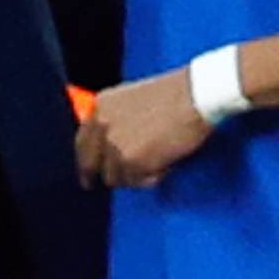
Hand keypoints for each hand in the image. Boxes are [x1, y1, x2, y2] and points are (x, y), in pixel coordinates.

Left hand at [74, 68, 211, 188]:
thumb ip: (116, 121)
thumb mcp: (132, 100)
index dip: (86, 162)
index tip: (88, 176)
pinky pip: (137, 181)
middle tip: (115, 183)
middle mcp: (102, 126)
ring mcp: (115, 145)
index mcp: (100, 107)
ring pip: (116, 177)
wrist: (196, 95)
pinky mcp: (132, 162)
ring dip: (135, 175)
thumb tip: (113, 147)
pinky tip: (166, 163)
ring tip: (159, 161)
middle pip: (92, 165)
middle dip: (105, 175)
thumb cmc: (175, 94)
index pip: (82, 143)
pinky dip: (152, 177)